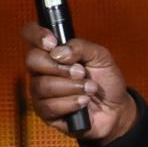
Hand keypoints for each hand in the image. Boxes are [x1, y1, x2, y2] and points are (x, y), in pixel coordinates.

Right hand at [21, 22, 137, 144]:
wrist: (116, 108)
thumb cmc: (106, 81)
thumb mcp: (102, 57)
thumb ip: (82, 47)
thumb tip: (58, 52)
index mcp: (53, 52)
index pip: (31, 34)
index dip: (37, 35)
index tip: (53, 43)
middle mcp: (42, 70)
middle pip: (32, 60)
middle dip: (60, 67)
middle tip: (82, 72)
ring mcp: (41, 91)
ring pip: (43, 85)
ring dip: (72, 87)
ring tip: (90, 89)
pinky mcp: (45, 111)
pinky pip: (49, 106)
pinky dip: (71, 102)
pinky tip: (84, 102)